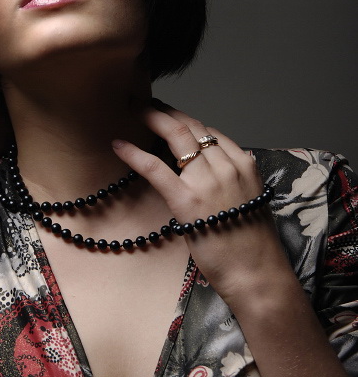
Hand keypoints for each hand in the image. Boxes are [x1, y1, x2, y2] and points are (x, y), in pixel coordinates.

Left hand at [112, 102, 293, 307]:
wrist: (256, 273)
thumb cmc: (251, 244)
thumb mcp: (251, 200)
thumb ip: (237, 179)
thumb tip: (223, 164)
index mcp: (245, 164)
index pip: (210, 132)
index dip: (185, 121)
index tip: (169, 116)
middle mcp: (228, 166)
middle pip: (192, 126)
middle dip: (166, 111)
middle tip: (146, 103)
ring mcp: (207, 181)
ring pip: (176, 137)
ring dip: (152, 119)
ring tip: (134, 110)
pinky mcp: (186, 200)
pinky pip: (155, 168)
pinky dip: (134, 153)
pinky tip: (118, 143)